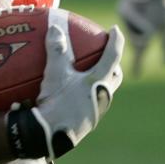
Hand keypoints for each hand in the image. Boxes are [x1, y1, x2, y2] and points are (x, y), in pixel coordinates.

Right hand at [6, 11, 123, 159]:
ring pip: (103, 92)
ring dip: (99, 81)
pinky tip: (71, 95)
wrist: (49, 136)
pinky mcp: (85, 124)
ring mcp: (95, 112)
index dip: (115, 41)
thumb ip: (57, 49)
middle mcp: (102, 97)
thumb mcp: (54, 73)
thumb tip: (56, 27)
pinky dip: (84, 95)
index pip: (112, 56)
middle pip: (114, 77)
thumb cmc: (56, 103)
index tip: (115, 29)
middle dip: (113, 65)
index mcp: (99, 82)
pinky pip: (88, 104)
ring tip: (89, 75)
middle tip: (107, 56)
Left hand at [117, 0, 164, 75]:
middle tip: (151, 26)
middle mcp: (132, 28)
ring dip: (145, 21)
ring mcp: (127, 17)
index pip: (140, 54)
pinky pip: (133, 9)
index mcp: (142, 35)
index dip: (138, 66)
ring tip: (150, 7)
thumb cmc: (164, 6)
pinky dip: (144, 1)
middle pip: (138, 42)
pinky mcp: (124, 3)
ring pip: (135, 28)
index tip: (136, 77)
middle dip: (145, 37)